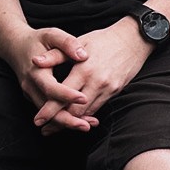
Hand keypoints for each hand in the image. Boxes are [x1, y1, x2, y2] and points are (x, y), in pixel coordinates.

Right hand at [0, 26, 94, 130]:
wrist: (14, 46)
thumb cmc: (37, 39)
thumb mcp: (52, 35)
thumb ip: (67, 42)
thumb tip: (83, 55)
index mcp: (36, 71)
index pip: (51, 88)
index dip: (67, 95)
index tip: (84, 98)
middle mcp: (31, 86)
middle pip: (48, 109)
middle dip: (67, 119)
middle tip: (87, 126)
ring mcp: (31, 94)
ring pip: (48, 114)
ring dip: (67, 122)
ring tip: (88, 125)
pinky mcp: (34, 97)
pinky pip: (48, 111)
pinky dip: (63, 117)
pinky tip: (81, 120)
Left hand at [32, 17, 153, 131]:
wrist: (133, 40)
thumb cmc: (103, 39)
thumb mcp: (79, 42)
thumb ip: (56, 55)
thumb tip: (35, 61)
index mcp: (84, 70)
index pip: (64, 96)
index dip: (49, 110)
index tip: (38, 120)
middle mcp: (97, 82)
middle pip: (75, 110)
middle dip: (59, 122)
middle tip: (45, 129)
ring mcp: (108, 88)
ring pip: (88, 113)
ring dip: (72, 121)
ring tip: (57, 127)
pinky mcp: (116, 91)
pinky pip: (98, 107)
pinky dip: (87, 115)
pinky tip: (77, 118)